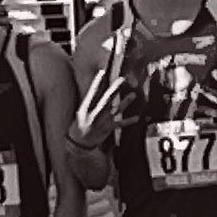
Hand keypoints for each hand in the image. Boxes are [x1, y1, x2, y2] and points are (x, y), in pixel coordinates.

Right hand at [73, 31, 137, 147]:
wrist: (79, 144)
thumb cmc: (78, 127)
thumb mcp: (80, 113)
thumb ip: (89, 103)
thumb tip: (97, 92)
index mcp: (85, 108)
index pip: (92, 92)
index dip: (97, 82)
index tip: (102, 72)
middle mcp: (95, 114)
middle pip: (106, 99)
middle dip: (115, 88)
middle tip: (122, 79)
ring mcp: (103, 121)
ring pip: (116, 110)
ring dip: (126, 102)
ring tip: (134, 95)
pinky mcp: (108, 129)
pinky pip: (120, 124)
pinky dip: (129, 121)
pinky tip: (137, 118)